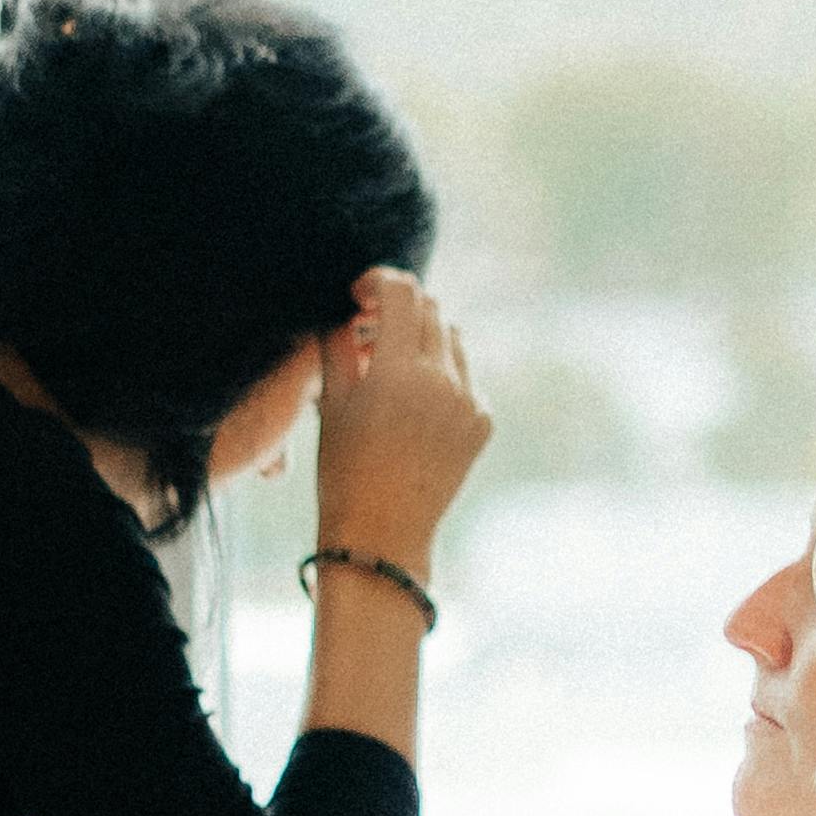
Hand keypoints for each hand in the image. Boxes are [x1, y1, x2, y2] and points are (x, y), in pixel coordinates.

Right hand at [315, 269, 488, 572]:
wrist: (382, 534)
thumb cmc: (343, 469)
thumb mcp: (332, 401)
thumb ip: (341, 343)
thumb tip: (350, 309)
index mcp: (399, 370)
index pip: (402, 292)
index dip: (377, 281)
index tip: (358, 295)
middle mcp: (443, 380)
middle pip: (430, 308)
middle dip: (398, 308)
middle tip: (369, 327)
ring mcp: (469, 401)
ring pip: (452, 338)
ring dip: (422, 338)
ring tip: (389, 366)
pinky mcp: (483, 422)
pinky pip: (466, 376)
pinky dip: (441, 373)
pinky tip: (413, 404)